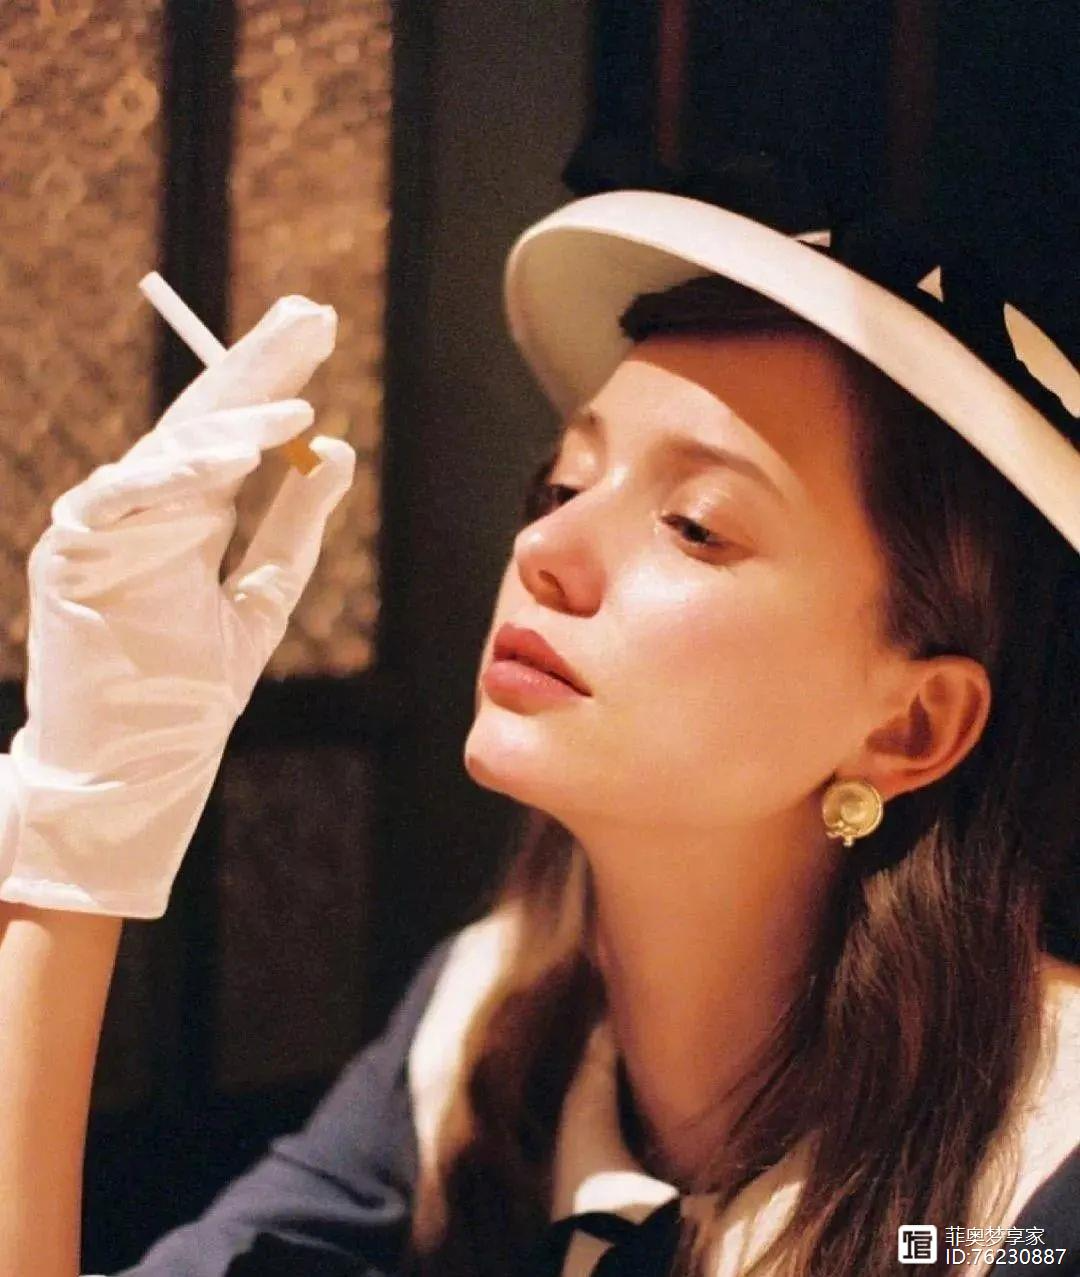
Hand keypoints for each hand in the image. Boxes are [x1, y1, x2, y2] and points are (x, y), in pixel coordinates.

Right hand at [0, 296, 355, 917]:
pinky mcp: (71, 557)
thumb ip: (294, 529)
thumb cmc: (189, 692)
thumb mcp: (262, 600)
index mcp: (188, 516)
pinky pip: (120, 500)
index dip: (275, 378)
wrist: (132, 767)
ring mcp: (104, 527)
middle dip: (258, 367)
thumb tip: (339, 450)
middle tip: (309, 313)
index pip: (235, 431)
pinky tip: (227, 453)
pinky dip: (173, 476)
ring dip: (228, 422)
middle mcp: (145, 509)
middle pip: (205, 420)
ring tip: (293, 399)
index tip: (320, 329)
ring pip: (166, 453)